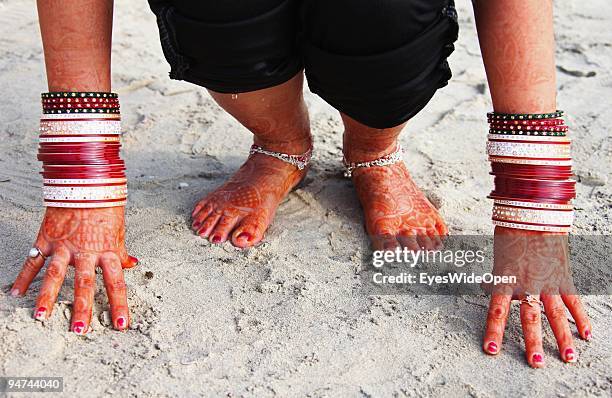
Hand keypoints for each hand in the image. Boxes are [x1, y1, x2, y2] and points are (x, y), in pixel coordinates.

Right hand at [10, 207, 137, 333]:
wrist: (86, 184)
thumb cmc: (106, 208)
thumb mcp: (119, 231)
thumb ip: (122, 252)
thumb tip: (133, 264)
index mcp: (108, 251)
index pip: (116, 283)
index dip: (119, 305)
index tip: (120, 325)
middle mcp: (86, 252)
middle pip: (85, 284)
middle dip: (83, 308)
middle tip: (80, 331)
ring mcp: (65, 246)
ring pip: (56, 275)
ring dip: (47, 297)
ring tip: (40, 317)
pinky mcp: (48, 238)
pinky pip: (34, 261)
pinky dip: (25, 277)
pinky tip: (16, 293)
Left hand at [482, 226, 590, 367]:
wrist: (533, 215)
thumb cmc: (511, 235)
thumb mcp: (498, 258)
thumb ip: (497, 278)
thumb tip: (489, 290)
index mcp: (505, 280)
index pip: (497, 311)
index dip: (494, 331)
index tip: (491, 350)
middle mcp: (527, 284)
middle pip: (530, 318)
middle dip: (533, 342)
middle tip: (536, 363)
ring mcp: (548, 281)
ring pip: (556, 314)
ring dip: (563, 337)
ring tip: (569, 358)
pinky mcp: (563, 276)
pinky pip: (573, 300)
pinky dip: (581, 317)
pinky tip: (587, 334)